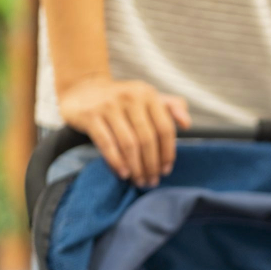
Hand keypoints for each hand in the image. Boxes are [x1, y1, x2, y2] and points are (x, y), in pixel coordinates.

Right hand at [59, 77, 191, 186]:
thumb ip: (172, 107)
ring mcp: (109, 105)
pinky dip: (117, 161)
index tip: (166, 170)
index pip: (164, 129)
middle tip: (152, 181)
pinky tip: (123, 174)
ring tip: (139, 180)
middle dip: (151, 164)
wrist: (82, 88)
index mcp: (148, 94)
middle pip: (147, 139)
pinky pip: (107, 143)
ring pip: (128, 144)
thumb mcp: (148, 98)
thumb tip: (187, 124)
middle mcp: (130, 97)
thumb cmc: (122, 100)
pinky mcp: (90, 115)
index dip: (168, 152)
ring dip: (136, 167)